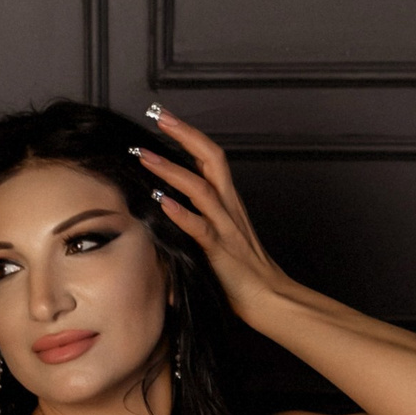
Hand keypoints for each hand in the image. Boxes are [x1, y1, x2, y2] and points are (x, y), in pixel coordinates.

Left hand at [132, 106, 292, 325]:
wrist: (271, 299)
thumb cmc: (244, 272)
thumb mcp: (220, 237)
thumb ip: (200, 218)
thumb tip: (168, 206)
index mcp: (229, 202)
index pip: (210, 157)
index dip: (189, 134)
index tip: (165, 117)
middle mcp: (229, 207)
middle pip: (211, 158)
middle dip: (184, 134)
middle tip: (159, 116)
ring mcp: (226, 227)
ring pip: (201, 188)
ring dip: (171, 170)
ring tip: (145, 156)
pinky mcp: (221, 251)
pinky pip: (200, 228)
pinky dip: (180, 213)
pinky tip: (161, 201)